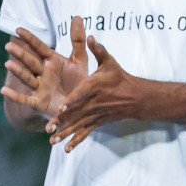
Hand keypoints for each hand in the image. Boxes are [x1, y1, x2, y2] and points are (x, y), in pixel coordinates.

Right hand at [1, 20, 88, 120]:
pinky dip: (15, 96)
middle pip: (31, 62)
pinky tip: (3, 90)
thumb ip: (78, 40)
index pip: (39, 48)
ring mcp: (40, 87)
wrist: (79, 105)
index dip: (30, 39)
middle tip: (9, 45)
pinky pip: (25, 99)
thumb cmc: (77, 81)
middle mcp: (43, 73)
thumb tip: (77, 16)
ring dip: (18, 72)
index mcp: (52, 61)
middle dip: (21, 54)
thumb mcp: (80, 60)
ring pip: (27, 78)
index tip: (18, 29)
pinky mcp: (39, 102)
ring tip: (8, 64)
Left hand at [47, 28, 146, 151]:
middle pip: (76, 113)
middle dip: (62, 122)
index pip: (81, 94)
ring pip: (78, 125)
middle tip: (49, 129)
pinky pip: (86, 133)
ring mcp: (96, 114)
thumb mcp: (110, 62)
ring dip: (65, 134)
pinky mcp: (98, 122)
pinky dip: (76, 141)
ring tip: (53, 141)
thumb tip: (89, 36)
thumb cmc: (120, 77)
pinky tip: (66, 150)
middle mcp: (94, 102)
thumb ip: (98, 50)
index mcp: (95, 86)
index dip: (72, 101)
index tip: (61, 108)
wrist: (136, 96)